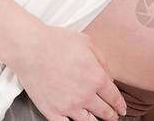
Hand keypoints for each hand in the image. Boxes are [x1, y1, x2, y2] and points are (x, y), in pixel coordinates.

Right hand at [10, 25, 125, 120]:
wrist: (30, 48)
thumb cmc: (59, 41)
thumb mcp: (89, 44)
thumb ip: (103, 62)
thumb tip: (111, 79)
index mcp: (97, 78)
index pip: (114, 97)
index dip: (120, 105)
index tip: (122, 109)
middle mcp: (85, 95)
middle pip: (104, 111)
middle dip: (112, 115)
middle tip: (114, 116)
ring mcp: (68, 105)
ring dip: (95, 120)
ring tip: (98, 119)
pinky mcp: (51, 111)